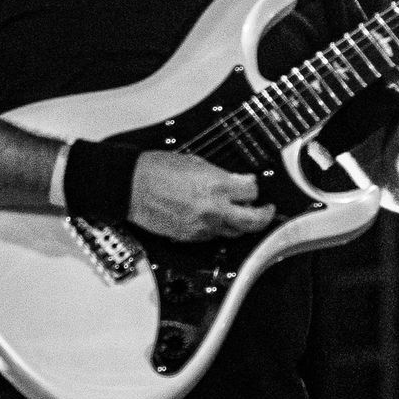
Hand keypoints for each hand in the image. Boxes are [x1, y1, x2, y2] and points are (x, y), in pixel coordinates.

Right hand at [127, 151, 276, 240]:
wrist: (130, 186)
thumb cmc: (156, 169)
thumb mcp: (195, 162)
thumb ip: (220, 174)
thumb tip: (236, 180)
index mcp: (217, 185)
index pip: (252, 191)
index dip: (253, 187)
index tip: (251, 185)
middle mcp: (214, 208)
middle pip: (253, 220)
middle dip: (264, 215)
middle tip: (267, 211)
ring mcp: (202, 226)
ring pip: (234, 231)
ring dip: (240, 223)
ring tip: (241, 215)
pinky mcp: (190, 236)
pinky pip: (213, 235)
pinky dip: (218, 228)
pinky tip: (214, 218)